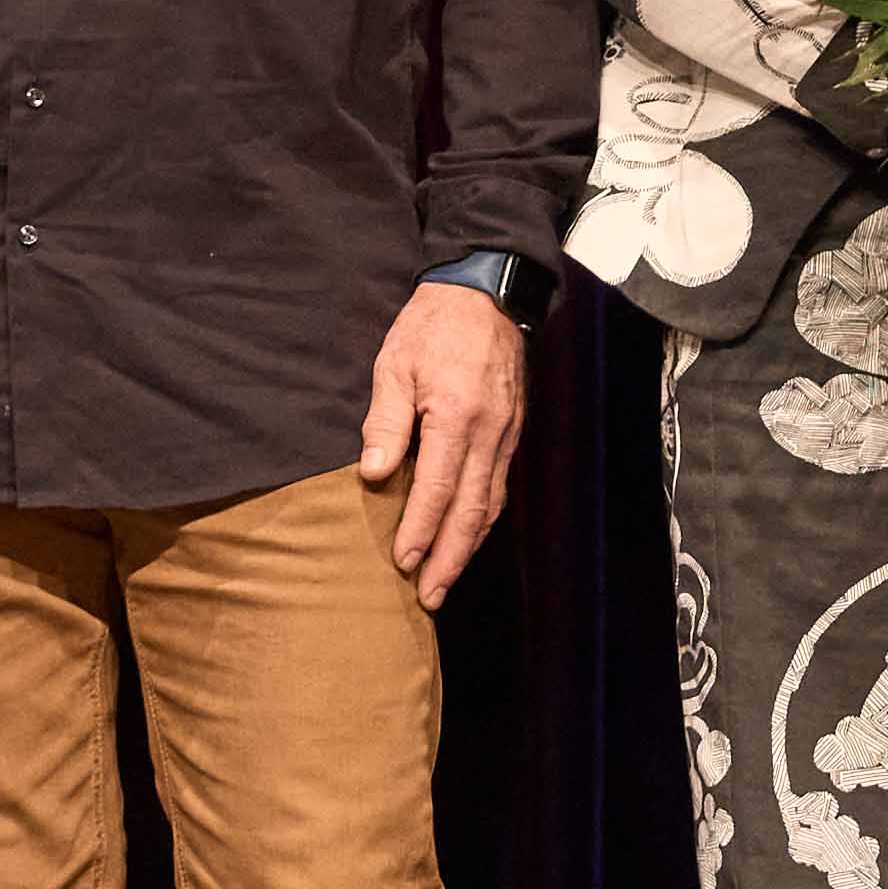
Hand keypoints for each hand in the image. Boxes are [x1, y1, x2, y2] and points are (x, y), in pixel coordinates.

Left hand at [363, 278, 530, 591]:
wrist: (487, 292)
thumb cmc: (432, 326)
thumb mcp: (395, 364)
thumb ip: (385, 422)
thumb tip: (374, 476)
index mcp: (456, 415)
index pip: (437, 487)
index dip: (420, 529)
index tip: (404, 562)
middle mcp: (489, 432)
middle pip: (471, 509)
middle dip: (450, 557)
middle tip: (430, 596)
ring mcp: (506, 433)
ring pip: (490, 504)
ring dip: (468, 546)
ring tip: (445, 579)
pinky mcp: (512, 431)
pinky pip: (498, 485)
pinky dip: (482, 518)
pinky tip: (467, 537)